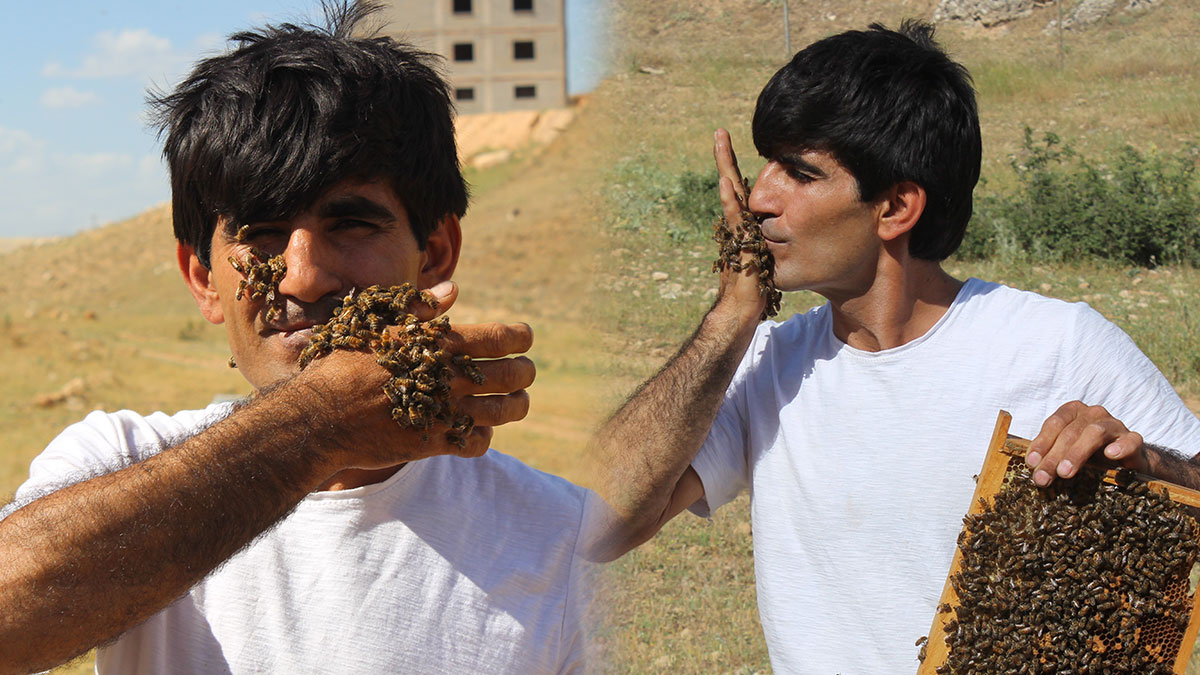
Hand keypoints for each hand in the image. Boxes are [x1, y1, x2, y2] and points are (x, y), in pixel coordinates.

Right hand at [296, 280, 534, 466]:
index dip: (520, 336)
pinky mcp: (434, 443)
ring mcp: (443, 412)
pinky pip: (477, 442)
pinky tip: (481, 428)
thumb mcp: (380, 325)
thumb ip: (420, 308)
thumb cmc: (345, 363)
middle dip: (525, 371)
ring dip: (518, 404)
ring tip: (518, 400)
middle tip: (525, 370)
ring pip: (504, 410)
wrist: (319, 415)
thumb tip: (454, 289)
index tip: (524, 337)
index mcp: (438, 344)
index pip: (501, 338)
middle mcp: (448, 378)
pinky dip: (485, 435)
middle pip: (513, 375)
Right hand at [712, 128, 767, 322]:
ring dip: (724, 167)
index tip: (736, 148)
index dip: (738, 170)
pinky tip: (727, 182)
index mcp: (745, 224)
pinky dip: (730, 198)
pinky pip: (735, 217)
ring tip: (720, 142)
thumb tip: (804, 235)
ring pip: (731, 194)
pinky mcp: (739, 243)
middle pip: (732, 185)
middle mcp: (737, 223)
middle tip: (719, 133)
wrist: (743, 309)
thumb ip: (777, 244)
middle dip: (725, 159)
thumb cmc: (758, 289)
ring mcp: (735, 231)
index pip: (743, 192)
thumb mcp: (771, 259)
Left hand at [1026, 401, 1146, 486]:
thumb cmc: (1089, 454)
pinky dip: (1120, 446)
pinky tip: (1110, 455)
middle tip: (1043, 478)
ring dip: (1077, 453)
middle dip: (1054, 456)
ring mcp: (1114, 424)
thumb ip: (1050, 455)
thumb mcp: (1066, 452)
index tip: (1031, 463)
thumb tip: (1032, 469)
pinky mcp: (1134, 439)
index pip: (1054, 424)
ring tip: (1065, 472)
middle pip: (1070, 432)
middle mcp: (1093, 414)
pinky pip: (1129, 440)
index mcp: (1072, 412)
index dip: (1041, 443)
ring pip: (1094, 433)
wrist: (1126, 462)